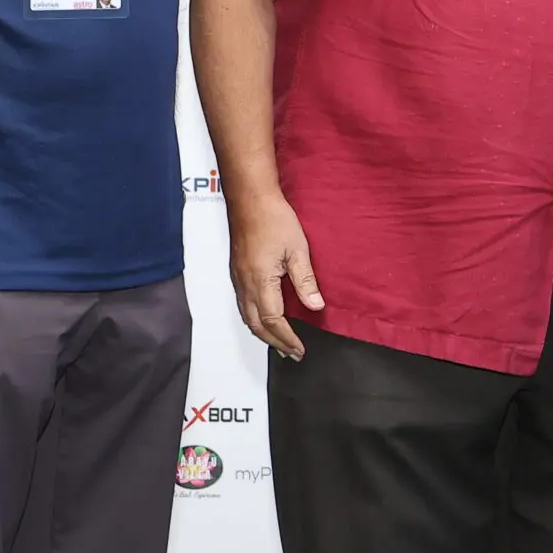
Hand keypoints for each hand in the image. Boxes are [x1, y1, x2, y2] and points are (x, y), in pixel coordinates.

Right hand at [227, 191, 322, 358]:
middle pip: (257, 325)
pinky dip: (255, 319)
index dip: (287, 338)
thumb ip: (305, 281)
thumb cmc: (273, 218)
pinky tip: (264, 318)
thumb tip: (315, 306)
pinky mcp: (237, 271)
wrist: (250, 199)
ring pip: (247, 316)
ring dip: (263, 333)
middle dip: (275, 342)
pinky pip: (243, 304)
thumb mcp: (298, 249)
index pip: (274, 321)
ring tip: (279, 343)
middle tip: (291, 353)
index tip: (300, 349)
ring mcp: (238, 278)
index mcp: (260, 281)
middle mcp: (245, 284)